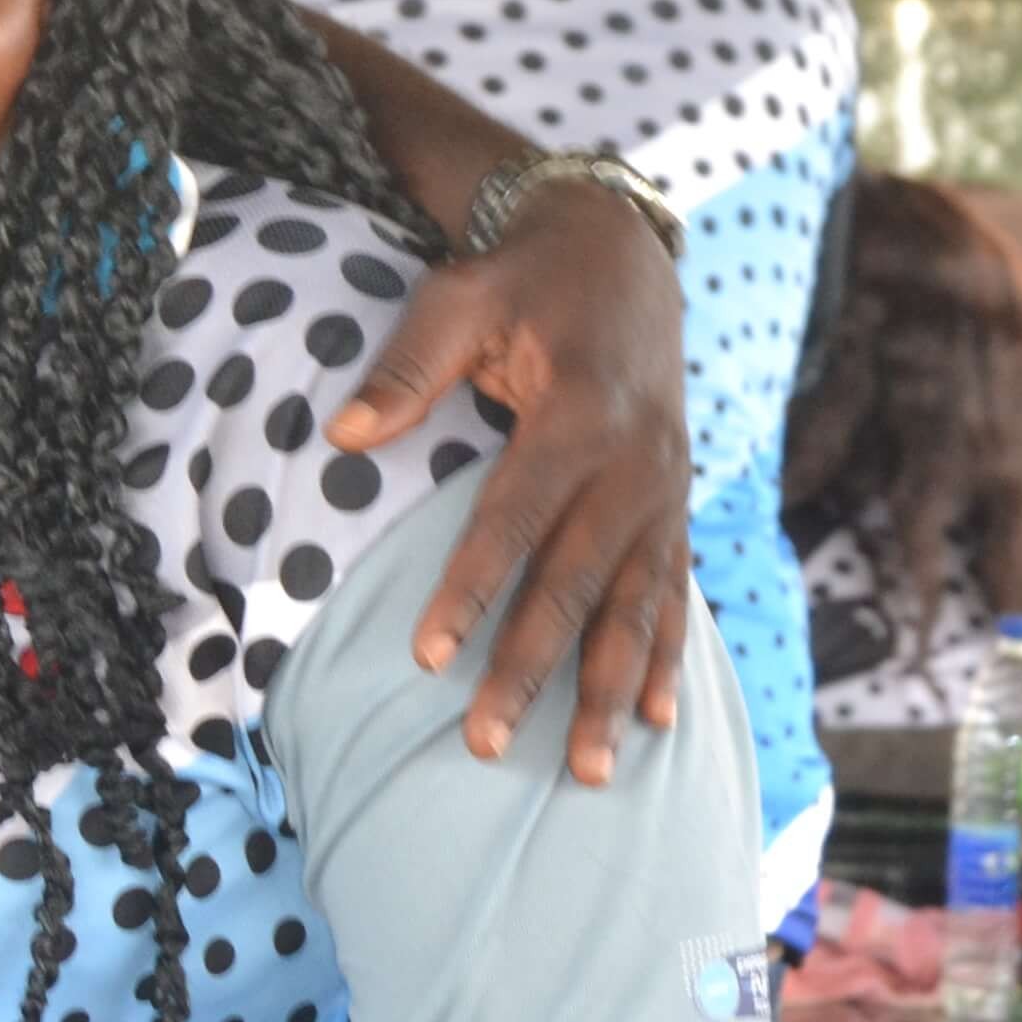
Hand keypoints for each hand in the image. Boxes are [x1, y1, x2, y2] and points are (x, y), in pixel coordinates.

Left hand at [323, 179, 694, 786]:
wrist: (619, 250)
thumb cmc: (520, 278)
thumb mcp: (458, 298)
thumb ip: (406, 369)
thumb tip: (343, 435)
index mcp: (580, 415)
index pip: (512, 520)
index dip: (469, 589)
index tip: (426, 655)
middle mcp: (636, 465)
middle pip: (575, 585)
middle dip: (530, 670)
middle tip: (483, 741)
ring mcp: (666, 491)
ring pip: (634, 609)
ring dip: (608, 692)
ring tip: (583, 770)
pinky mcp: (677, 504)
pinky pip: (674, 594)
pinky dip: (666, 660)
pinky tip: (655, 721)